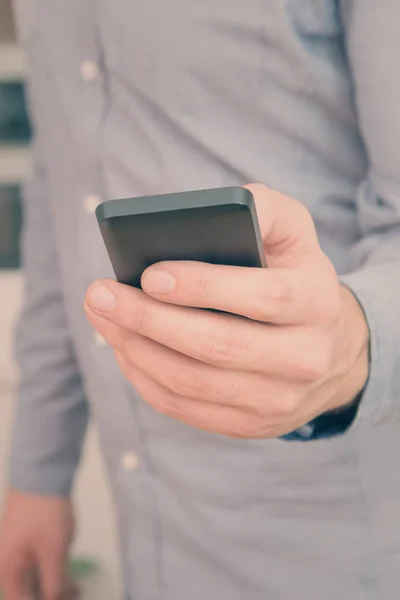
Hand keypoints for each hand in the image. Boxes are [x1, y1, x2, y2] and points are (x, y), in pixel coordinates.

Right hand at [0, 491, 74, 599]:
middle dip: (50, 595)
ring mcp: (18, 549)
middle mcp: (8, 563)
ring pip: (35, 578)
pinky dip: (54, 572)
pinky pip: (38, 563)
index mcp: (8, 570)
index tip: (63, 599)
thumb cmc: (45, 515)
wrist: (41, 474)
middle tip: (75, 594)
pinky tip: (72, 578)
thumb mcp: (53, 552)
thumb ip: (53, 583)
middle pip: (27, 591)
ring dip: (54, 586)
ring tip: (78, 590)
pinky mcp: (28, 538)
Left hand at [85, 184, 368, 437]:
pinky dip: (144, 378)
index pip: (262, 297)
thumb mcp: (296, 235)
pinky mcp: (249, 424)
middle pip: (217, 346)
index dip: (203, 287)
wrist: (329, 353)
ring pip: (192, 382)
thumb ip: (267, 210)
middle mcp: (304, 358)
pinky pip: (185, 407)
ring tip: (102, 317)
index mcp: (317, 303)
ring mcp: (277, 400)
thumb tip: (216, 207)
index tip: (150, 275)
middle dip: (150, 320)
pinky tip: (124, 349)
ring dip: (136, 349)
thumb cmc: (297, 281)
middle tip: (100, 295)